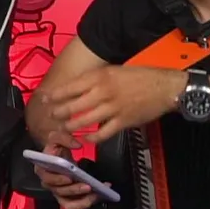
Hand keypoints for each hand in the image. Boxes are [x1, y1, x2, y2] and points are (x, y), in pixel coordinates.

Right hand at [33, 131, 104, 208]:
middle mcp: (48, 183)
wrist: (58, 152)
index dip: (57, 180)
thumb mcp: (57, 136)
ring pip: (67, 203)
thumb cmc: (56, 146)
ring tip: (97, 193)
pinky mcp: (67, 198)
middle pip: (59, 191)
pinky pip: (75, 206)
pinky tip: (98, 195)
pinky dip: (86, 203)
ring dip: (82, 200)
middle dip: (75, 190)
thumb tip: (78, 145)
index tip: (69, 177)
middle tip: (89, 186)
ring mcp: (57, 192)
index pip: (47, 178)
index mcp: (42, 169)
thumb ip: (65, 137)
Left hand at [44, 65, 184, 142]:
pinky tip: (87, 138)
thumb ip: (95, 79)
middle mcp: (102, 92)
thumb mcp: (113, 70)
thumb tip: (77, 86)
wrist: (164, 87)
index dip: (56, 95)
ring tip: (65, 127)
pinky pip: (103, 133)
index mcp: (99, 77)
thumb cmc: (139, 76)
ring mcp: (112, 108)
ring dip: (72, 125)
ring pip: (85, 120)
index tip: (45, 99)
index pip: (70, 87)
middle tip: (51, 116)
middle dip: (59, 112)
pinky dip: (92, 137)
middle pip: (73, 105)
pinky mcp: (122, 122)